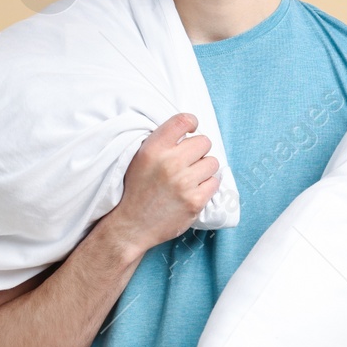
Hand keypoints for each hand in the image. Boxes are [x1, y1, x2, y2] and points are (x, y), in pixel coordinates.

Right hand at [105, 112, 219, 253]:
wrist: (132, 225)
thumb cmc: (137, 189)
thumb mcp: (140, 158)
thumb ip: (161, 142)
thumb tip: (188, 130)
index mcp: (153, 149)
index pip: (183, 121)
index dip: (191, 122)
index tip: (191, 130)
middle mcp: (169, 163)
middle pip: (204, 142)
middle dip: (198, 151)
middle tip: (188, 162)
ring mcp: (183, 183)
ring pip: (212, 162)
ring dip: (204, 169)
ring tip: (190, 177)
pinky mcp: (194, 201)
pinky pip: (214, 182)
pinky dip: (206, 186)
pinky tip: (193, 190)